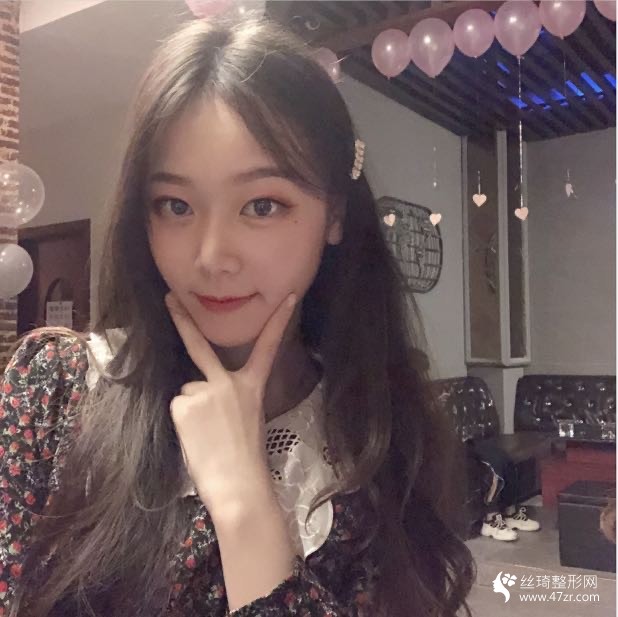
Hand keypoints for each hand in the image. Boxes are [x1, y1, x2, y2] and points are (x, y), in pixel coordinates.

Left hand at [165, 291, 296, 518]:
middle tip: (169, 298)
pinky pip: (180, 406)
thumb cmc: (246, 461)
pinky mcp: (185, 404)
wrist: (239, 486)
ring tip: (206, 436)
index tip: (288, 298)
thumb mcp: (248, 420)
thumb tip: (200, 392)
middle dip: (182, 319)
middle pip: (200, 346)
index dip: (278, 321)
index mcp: (252, 387)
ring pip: (189, 392)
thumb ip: (229, 398)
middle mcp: (229, 382)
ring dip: (193, 409)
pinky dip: (184, 421)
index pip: (268, 347)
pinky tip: (196, 438)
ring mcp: (205, 390)